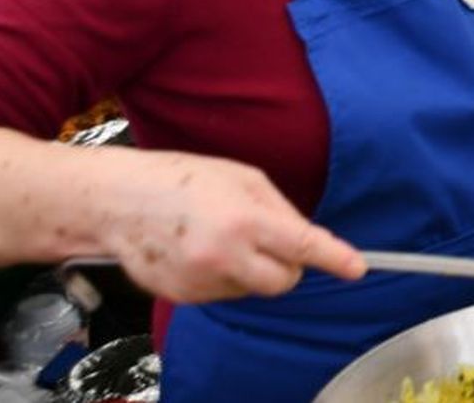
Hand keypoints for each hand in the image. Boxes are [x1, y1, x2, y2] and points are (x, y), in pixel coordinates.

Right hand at [97, 151, 363, 303]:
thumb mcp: (242, 177)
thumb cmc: (180, 179)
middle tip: (272, 240)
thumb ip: (279, 211)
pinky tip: (201, 249)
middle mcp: (225, 256)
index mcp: (245, 220)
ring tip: (221, 235)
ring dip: (252, 269)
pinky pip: (224, 292)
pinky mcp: (184, 297)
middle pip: (284, 281)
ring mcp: (202, 281)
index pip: (303, 247)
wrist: (117, 201)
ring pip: (253, 288)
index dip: (335, 258)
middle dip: (289, 266)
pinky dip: (225, 276)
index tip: (356, 268)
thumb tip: (306, 238)